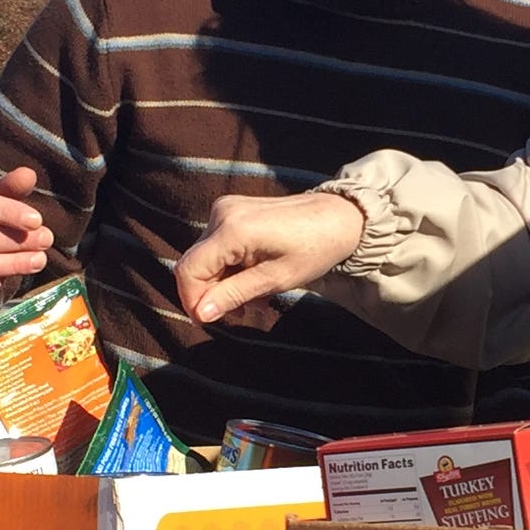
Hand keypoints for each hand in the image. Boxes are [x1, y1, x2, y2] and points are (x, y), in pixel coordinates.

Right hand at [175, 192, 367, 322]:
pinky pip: (218, 245)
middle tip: (241, 313)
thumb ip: (234, 295)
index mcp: (232, 229)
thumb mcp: (275, 280)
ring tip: (254, 299)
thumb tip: (201, 314)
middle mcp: (222, 213)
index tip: (209, 321)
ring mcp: (226, 208)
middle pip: (195, 263)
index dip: (193, 299)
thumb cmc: (314, 249)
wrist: (339, 217)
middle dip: (210, 293)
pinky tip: (253, 279)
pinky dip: (230, 267)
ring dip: (223, 282)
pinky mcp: (233, 209)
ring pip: (206, 257)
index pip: (189, 269)